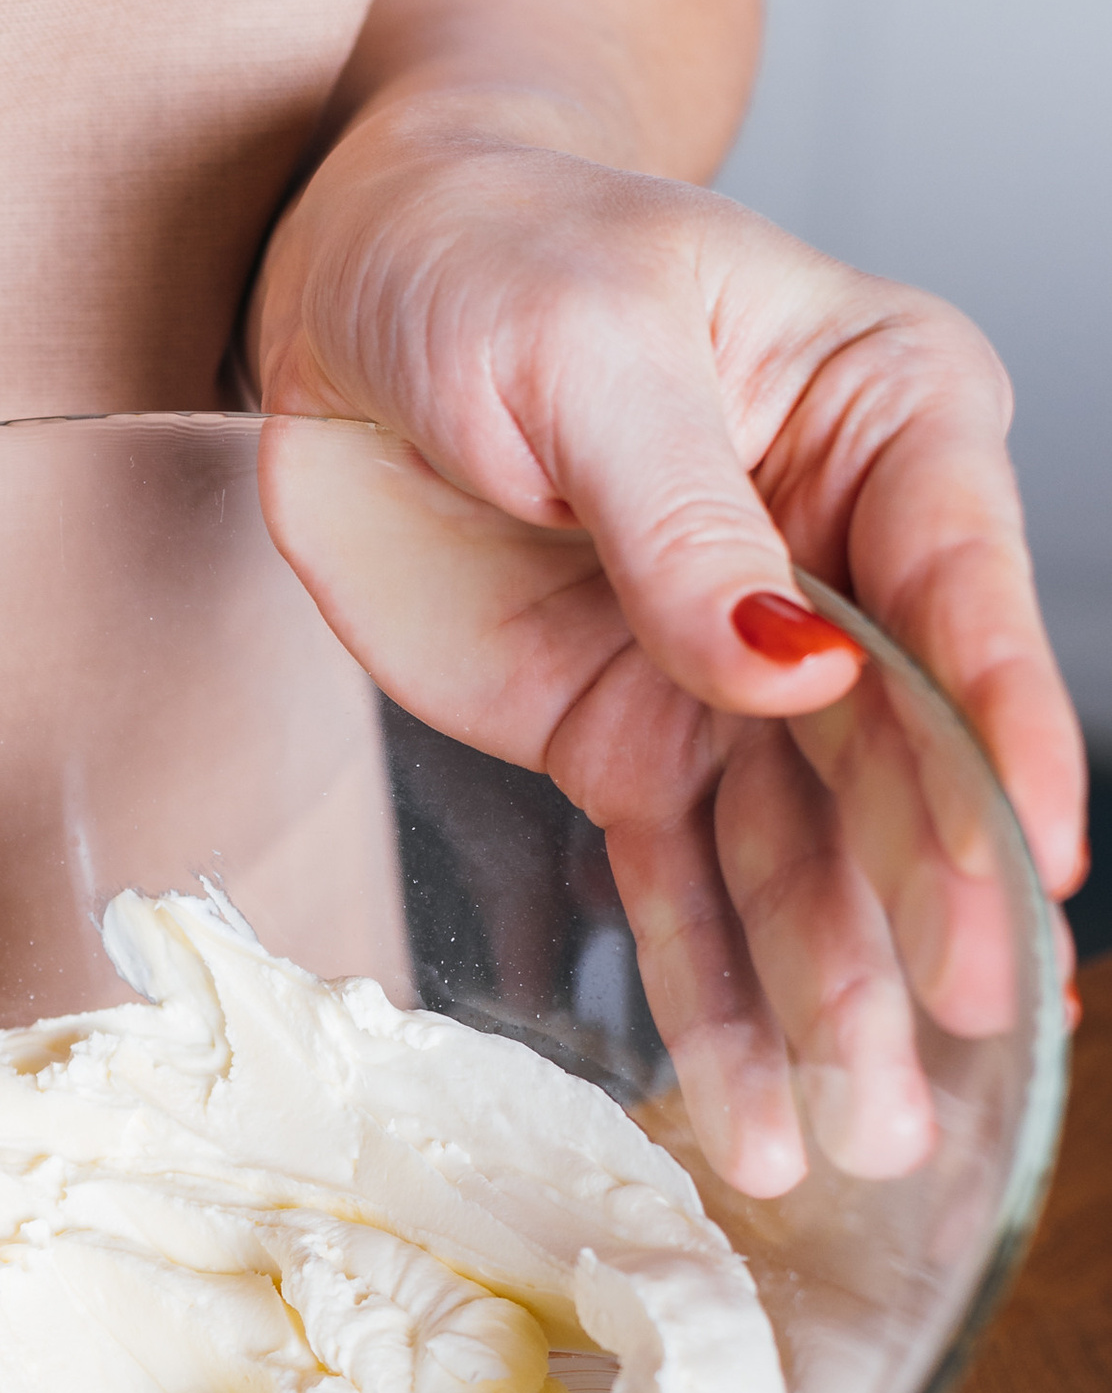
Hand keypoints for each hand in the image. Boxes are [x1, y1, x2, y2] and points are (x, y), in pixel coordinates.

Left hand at [257, 122, 1084, 1194]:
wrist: (356, 293)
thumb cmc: (493, 258)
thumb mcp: (583, 356)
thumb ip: (681, 520)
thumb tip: (793, 665)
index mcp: (887, 420)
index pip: (966, 592)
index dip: (1005, 734)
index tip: (1037, 858)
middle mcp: (845, 565)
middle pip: (904, 753)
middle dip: (932, 901)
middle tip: (960, 1036)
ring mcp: (739, 672)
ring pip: (812, 856)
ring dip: (839, 998)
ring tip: (871, 1134)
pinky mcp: (637, 742)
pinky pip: (686, 887)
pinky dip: (715, 1001)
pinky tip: (756, 1113)